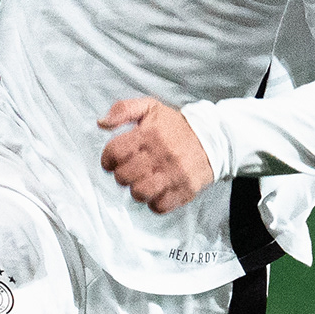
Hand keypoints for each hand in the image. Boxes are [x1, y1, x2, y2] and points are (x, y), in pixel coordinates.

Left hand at [98, 96, 214, 213]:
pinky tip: (158, 191)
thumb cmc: (176, 126)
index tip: (112, 162)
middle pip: (124, 176)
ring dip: (137, 190)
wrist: (213, 138)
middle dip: (122, 175)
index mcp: (149, 133)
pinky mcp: (184, 190)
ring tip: (143, 182)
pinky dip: (154, 202)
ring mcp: (173, 174)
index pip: (115, 152)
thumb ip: (123, 109)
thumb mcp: (150, 107)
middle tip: (131, 171)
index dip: (108, 159)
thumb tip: (101, 123)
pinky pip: (159, 206)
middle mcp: (160, 154)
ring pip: (140, 193)